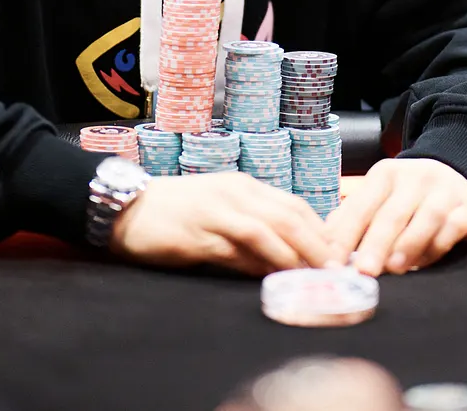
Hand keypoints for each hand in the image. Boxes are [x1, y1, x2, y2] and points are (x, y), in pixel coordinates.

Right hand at [110, 171, 336, 275]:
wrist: (127, 207)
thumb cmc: (175, 212)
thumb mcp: (220, 212)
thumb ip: (252, 230)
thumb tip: (287, 259)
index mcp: (243, 186)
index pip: (294, 205)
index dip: (321, 231)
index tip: (339, 256)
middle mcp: (234, 193)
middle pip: (289, 216)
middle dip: (317, 245)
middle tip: (337, 272)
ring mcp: (216, 211)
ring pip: (267, 231)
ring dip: (294, 256)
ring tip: (314, 280)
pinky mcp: (196, 234)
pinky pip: (236, 250)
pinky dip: (258, 265)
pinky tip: (273, 280)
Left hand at [324, 158, 466, 276]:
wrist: (456, 171)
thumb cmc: (407, 193)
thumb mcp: (379, 194)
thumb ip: (353, 217)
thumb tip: (323, 245)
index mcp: (385, 174)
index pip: (360, 206)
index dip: (344, 235)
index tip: (331, 262)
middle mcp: (415, 178)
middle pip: (392, 213)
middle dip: (376, 243)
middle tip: (364, 271)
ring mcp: (445, 191)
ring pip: (426, 219)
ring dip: (409, 246)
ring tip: (394, 269)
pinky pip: (452, 229)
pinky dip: (436, 248)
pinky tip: (422, 263)